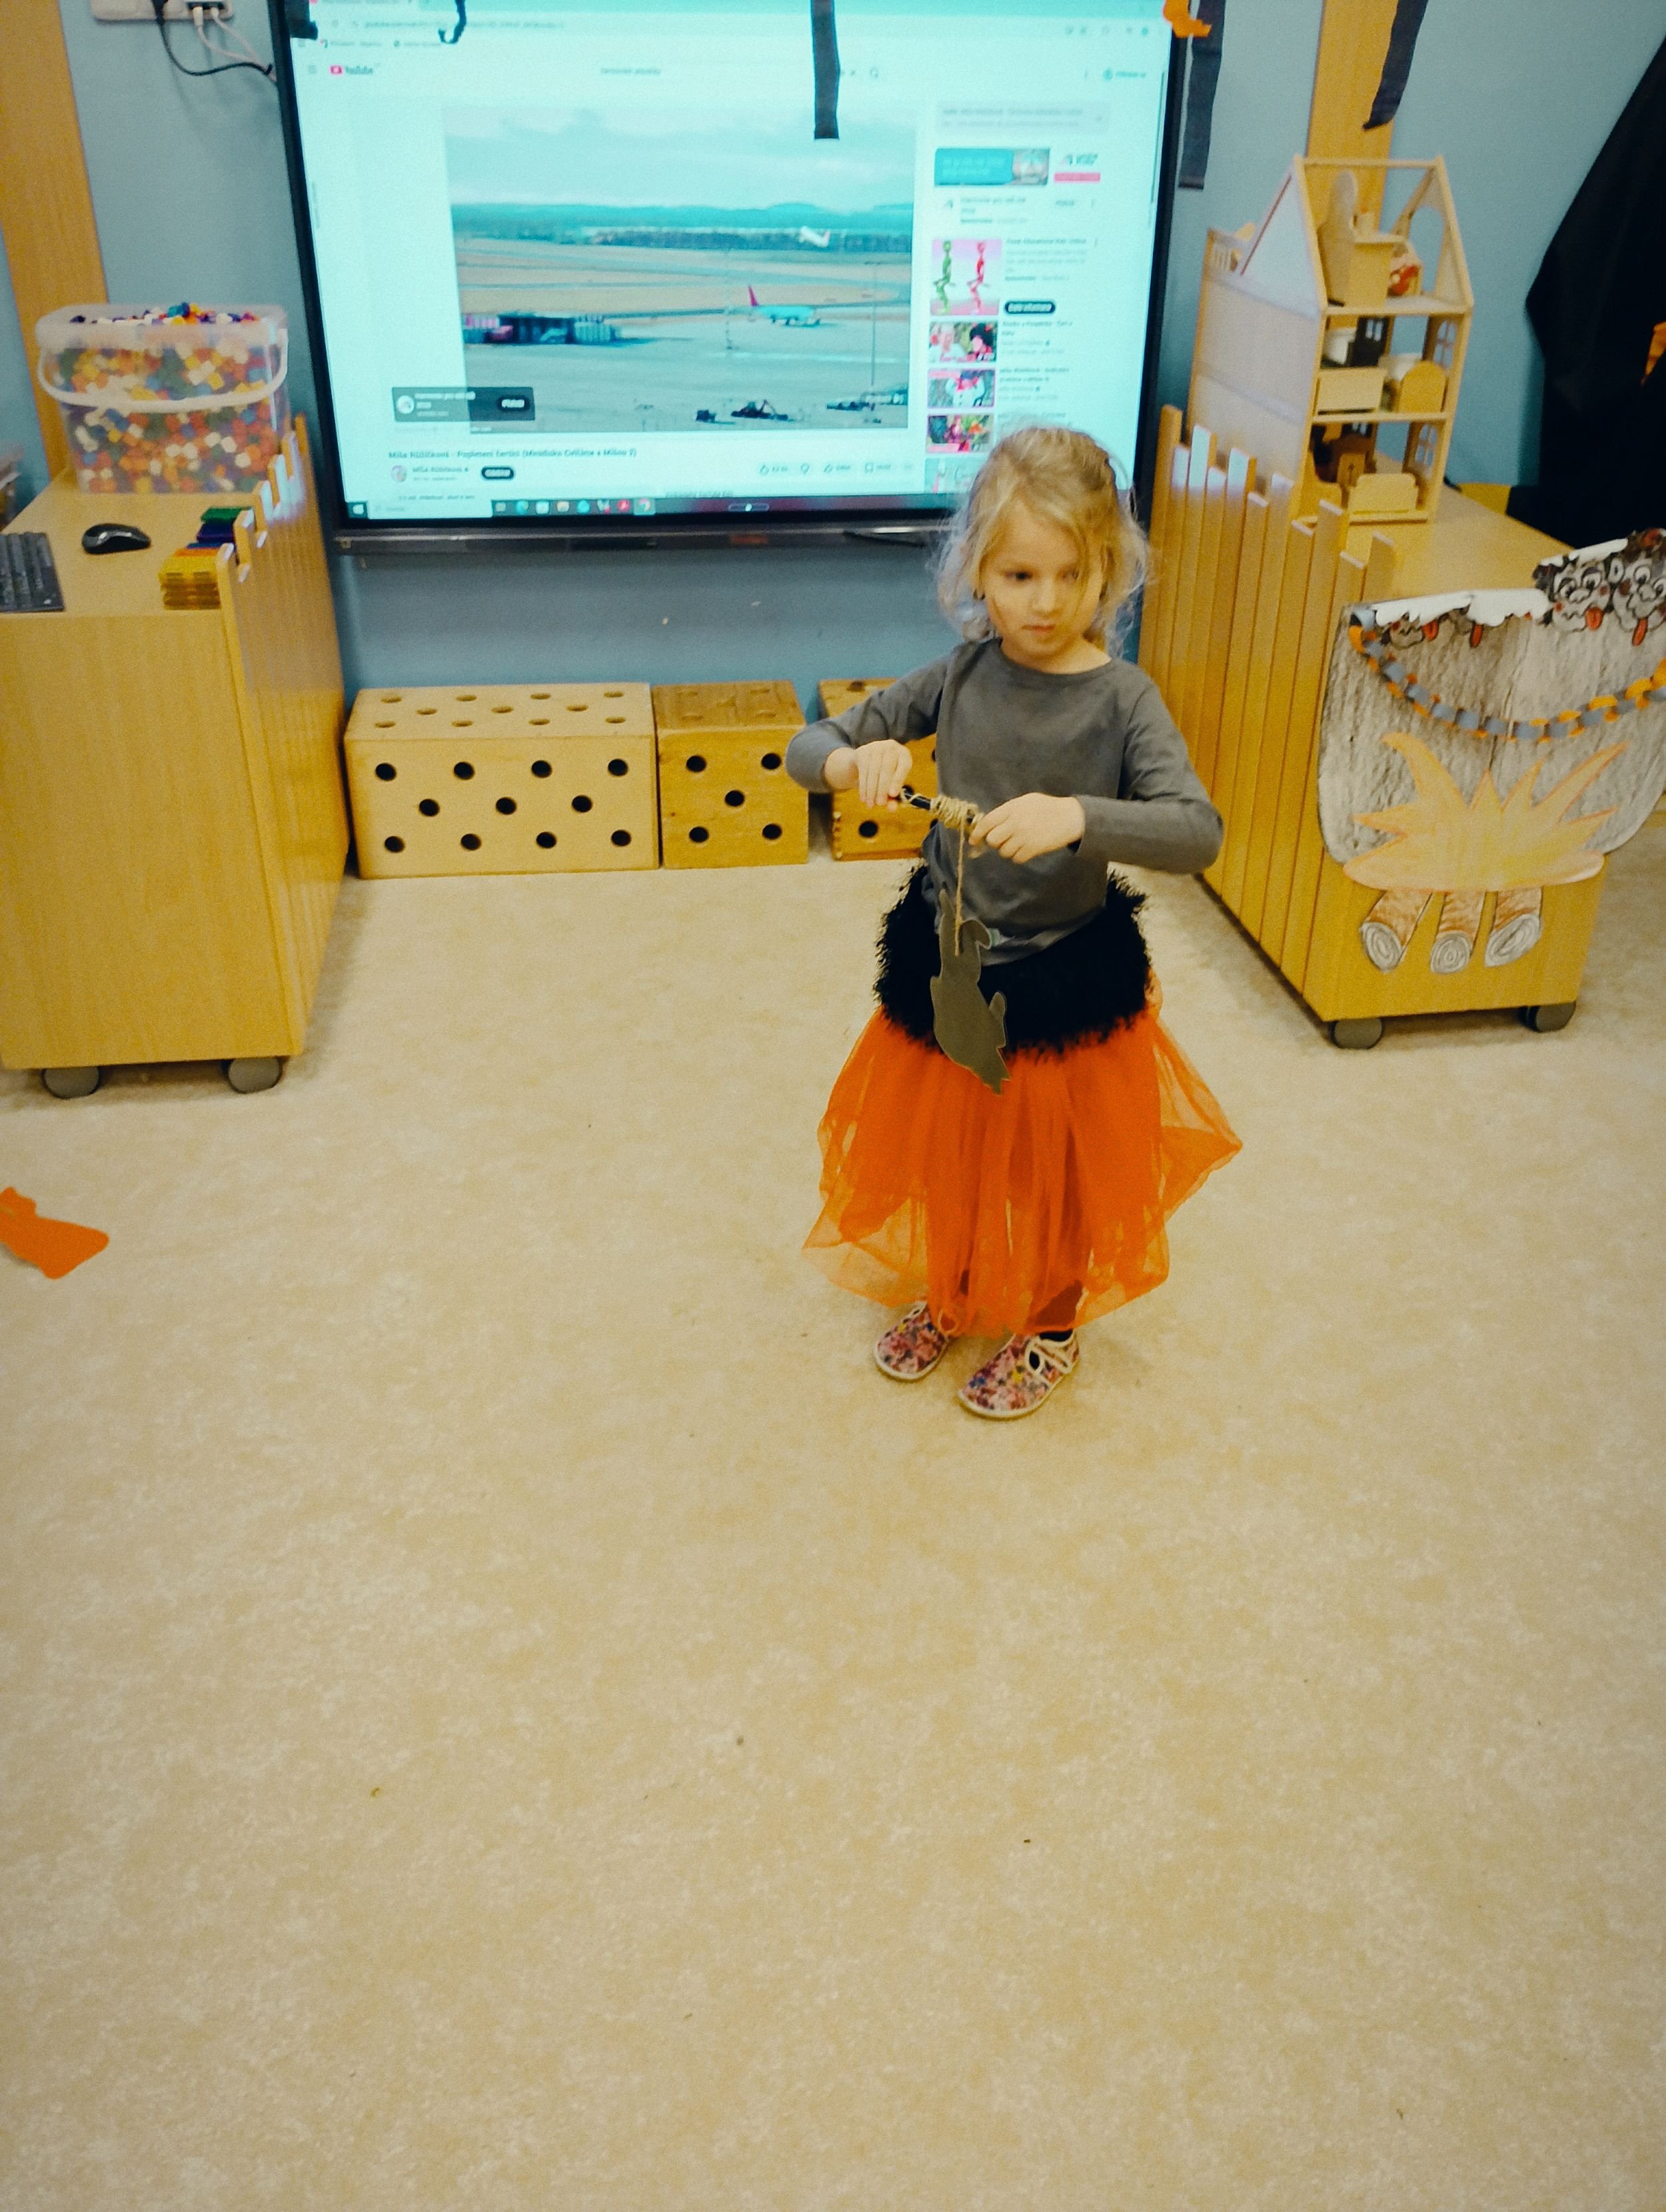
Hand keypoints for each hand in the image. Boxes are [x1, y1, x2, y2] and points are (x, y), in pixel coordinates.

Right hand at [825, 739, 911, 807]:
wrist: (865, 762)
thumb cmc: (884, 776)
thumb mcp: (891, 785)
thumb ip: (893, 798)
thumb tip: (892, 809)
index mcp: (904, 755)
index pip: (904, 766)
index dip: (898, 780)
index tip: (893, 794)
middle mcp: (891, 747)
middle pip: (887, 769)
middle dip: (882, 789)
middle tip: (880, 804)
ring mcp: (876, 747)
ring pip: (873, 771)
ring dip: (871, 790)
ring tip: (870, 804)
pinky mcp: (863, 751)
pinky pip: (863, 771)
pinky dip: (863, 787)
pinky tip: (863, 798)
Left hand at [970, 792, 1085, 862]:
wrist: (1070, 817)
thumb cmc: (1047, 807)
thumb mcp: (1026, 801)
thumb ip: (1007, 811)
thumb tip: (989, 823)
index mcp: (1012, 808)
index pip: (987, 822)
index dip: (977, 833)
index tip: (973, 840)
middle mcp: (1015, 823)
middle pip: (992, 840)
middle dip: (994, 842)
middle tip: (1002, 840)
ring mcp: (1024, 836)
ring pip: (1003, 852)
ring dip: (1007, 850)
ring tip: (1018, 843)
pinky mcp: (1033, 848)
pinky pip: (1016, 859)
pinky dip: (1018, 856)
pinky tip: (1026, 849)